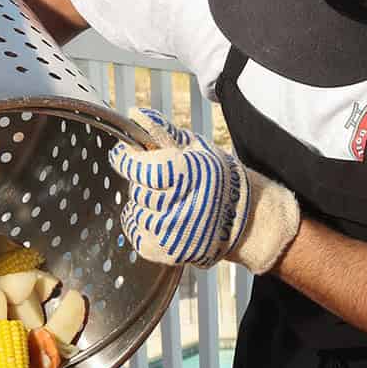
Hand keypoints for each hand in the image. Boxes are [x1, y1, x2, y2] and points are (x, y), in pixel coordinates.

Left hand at [106, 108, 299, 271]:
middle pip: (137, 190)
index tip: (125, 157)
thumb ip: (162, 131)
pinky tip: (160, 219)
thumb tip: (135, 115)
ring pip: (135, 213)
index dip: (127, 160)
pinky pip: (136, 235)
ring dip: (144, 206)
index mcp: (188, 173)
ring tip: (165, 202)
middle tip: (161, 183)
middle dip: (143, 184)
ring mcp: (174, 232)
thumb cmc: (216, 178)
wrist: (241, 217)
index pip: (139, 166)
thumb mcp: (195, 148)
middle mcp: (182, 204)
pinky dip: (142, 226)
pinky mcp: (168, 252)